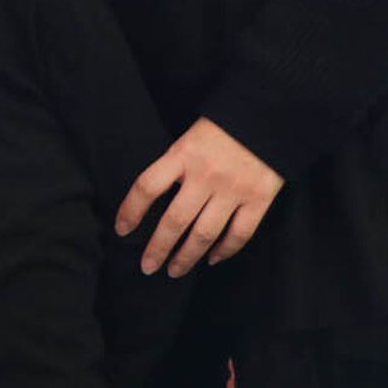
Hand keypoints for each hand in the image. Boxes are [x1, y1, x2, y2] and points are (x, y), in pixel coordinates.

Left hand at [117, 116, 283, 275]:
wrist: (266, 117)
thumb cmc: (220, 128)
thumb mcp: (188, 138)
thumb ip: (174, 166)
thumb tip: (153, 198)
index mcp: (182, 155)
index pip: (147, 187)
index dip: (131, 211)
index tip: (122, 230)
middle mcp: (205, 176)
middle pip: (175, 220)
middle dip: (158, 248)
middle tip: (147, 266)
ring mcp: (233, 190)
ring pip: (205, 233)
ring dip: (188, 256)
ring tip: (175, 271)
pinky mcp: (259, 200)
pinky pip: (239, 234)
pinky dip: (225, 250)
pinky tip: (212, 259)